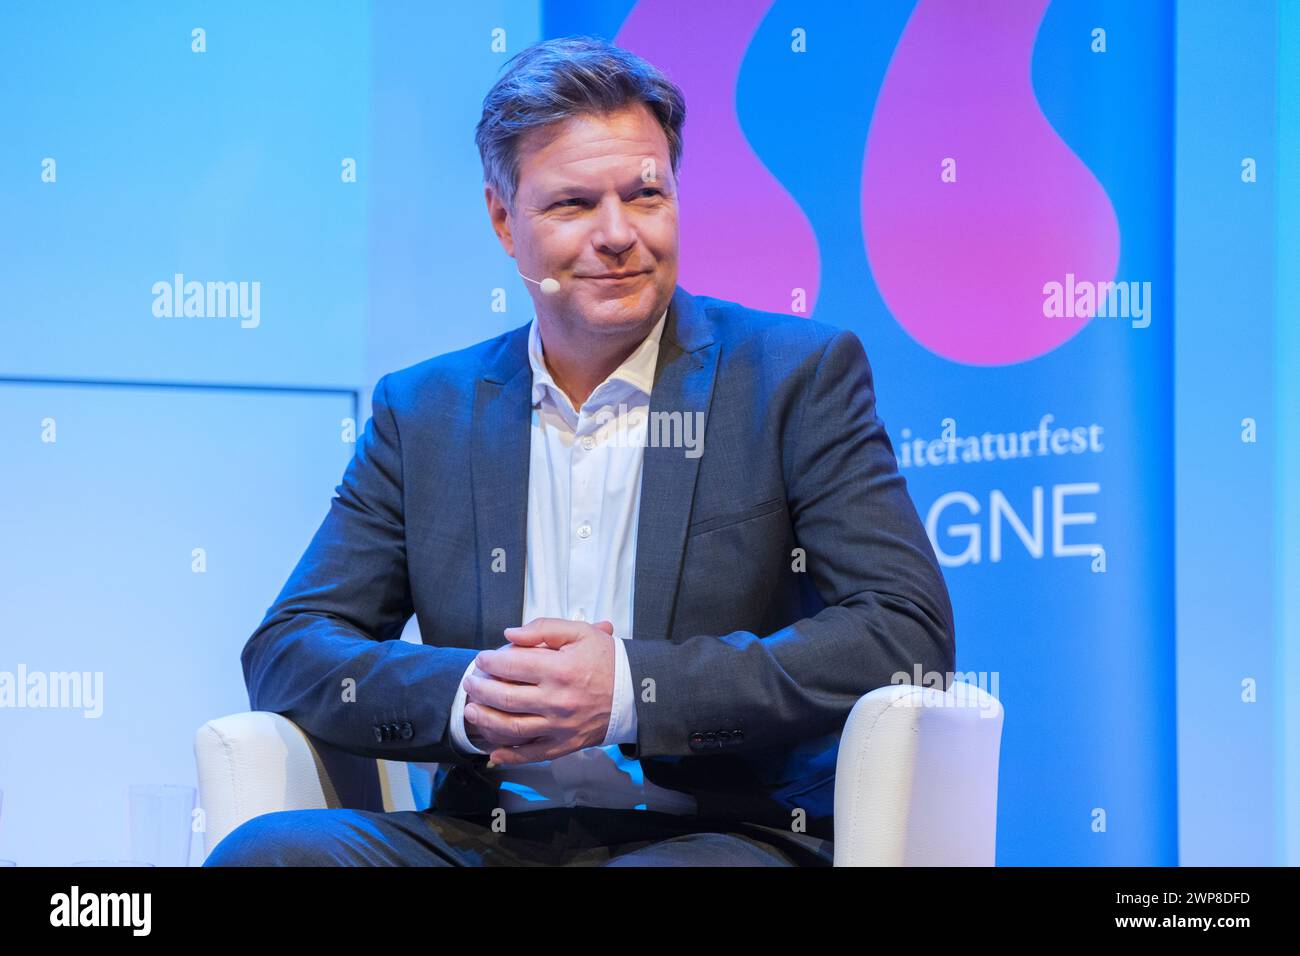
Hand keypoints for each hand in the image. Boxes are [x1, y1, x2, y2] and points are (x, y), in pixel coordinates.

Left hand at [462, 617, 615, 765]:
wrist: (636, 693)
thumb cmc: (607, 661)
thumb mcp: (580, 633)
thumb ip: (544, 628)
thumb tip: (510, 635)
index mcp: (561, 670)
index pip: (513, 665)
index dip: (491, 661)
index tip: (482, 659)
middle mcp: (558, 700)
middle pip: (506, 698)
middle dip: (481, 690)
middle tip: (471, 683)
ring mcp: (560, 726)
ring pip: (512, 728)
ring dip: (486, 721)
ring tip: (472, 711)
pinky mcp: (564, 744)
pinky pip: (532, 754)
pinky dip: (510, 755)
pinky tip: (494, 751)